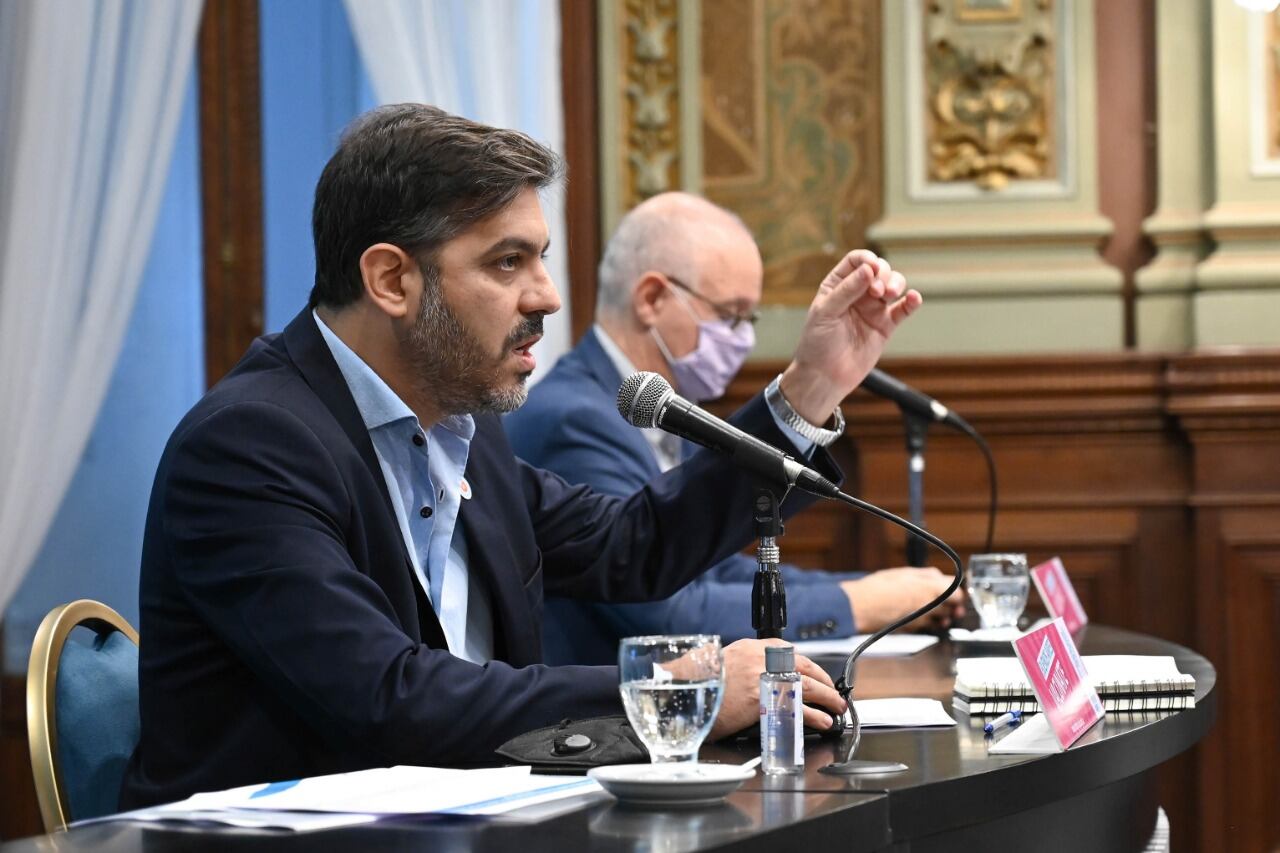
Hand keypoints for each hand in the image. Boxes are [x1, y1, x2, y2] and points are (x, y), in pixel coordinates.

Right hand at [708, 638, 846, 739]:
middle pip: (805, 668)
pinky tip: (823, 721)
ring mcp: (765, 679)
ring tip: (836, 708)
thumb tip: (764, 678)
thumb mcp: (726, 661)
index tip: (818, 676)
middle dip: (824, 682)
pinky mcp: (764, 701)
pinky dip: (814, 715)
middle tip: (834, 693)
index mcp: (753, 647)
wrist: (683, 690)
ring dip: (827, 698)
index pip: (791, 653)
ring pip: (807, 686)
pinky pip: (798, 708)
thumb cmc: (701, 680)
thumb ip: (748, 665)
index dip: (810, 667)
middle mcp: (762, 659)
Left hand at [779, 250, 921, 423]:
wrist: (825, 376)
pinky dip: (911, 301)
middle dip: (882, 274)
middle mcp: (857, 294)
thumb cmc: (817, 344)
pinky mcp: (885, 326)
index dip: (866, 260)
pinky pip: (903, 309)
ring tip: (890, 293)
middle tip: (876, 290)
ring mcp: (873, 309)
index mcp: (837, 285)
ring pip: (893, 286)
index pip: (856, 261)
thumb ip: (847, 290)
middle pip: (878, 270)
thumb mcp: (825, 312)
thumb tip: (868, 269)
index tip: (871, 267)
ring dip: (896, 283)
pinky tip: (913, 298)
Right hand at [841, 566, 965, 633]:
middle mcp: (931, 606)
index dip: (957, 593)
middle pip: (953, 609)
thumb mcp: (904, 572)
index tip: (954, 592)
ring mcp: (923, 621)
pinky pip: (928, 627)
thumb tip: (939, 576)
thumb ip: (926, 575)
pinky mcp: (914, 631)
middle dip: (951, 606)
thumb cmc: (878, 588)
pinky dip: (927, 622)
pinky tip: (918, 616)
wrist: (861, 608)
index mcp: (932, 588)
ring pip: (942, 620)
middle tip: (947, 603)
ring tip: (932, 610)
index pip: (958, 594)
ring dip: (941, 616)